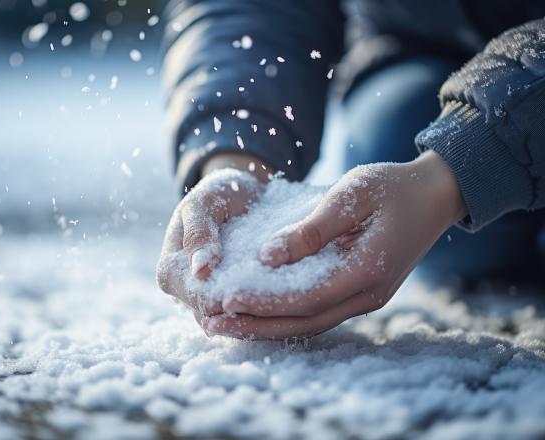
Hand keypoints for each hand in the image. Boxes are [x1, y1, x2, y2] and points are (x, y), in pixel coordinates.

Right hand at [156, 153, 273, 327]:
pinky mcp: (226, 300)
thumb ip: (199, 233)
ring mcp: (205, 298)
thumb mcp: (204, 203)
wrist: (238, 192)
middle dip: (240, 308)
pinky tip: (279, 299)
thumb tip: (200, 269)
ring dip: (252, 313)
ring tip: (280, 298)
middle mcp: (184, 291)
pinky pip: (242, 316)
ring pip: (227, 322)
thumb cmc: (218, 194)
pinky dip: (259, 309)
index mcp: (170, 271)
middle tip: (276, 294)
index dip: (222, 298)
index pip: (193, 298)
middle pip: (210, 316)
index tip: (252, 287)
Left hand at [205, 150, 466, 338]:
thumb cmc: (392, 187)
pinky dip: (287, 316)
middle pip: (305, 322)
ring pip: (311, 323)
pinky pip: (319, 312)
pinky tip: (259, 314)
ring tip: (226, 324)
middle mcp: (368, 294)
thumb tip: (267, 256)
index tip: (227, 299)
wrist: (434, 196)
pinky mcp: (361, 293)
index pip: (308, 297)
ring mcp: (367, 298)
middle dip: (258, 325)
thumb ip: (311, 229)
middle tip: (214, 324)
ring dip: (268, 326)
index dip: (266, 302)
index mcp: (367, 270)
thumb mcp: (351, 195)